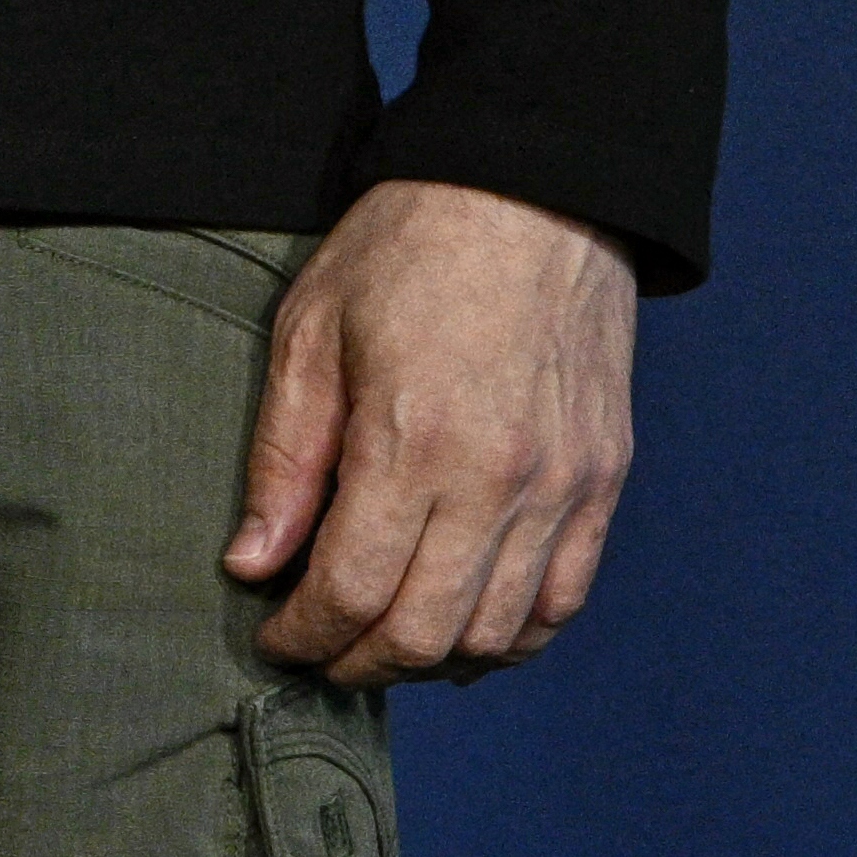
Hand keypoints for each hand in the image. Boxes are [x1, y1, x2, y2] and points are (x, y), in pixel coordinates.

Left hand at [231, 176, 637, 683]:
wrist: (535, 194)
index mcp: (414, 439)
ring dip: (434, 661)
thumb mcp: (311, 331)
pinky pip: (564, 600)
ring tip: (382, 644)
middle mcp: (500, 480)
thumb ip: (283, 460)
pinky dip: (513, 637)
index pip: (353, 589)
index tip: (274, 638)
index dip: (305, 635)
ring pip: (500, 634)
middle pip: (426, 633)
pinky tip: (465, 631)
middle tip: (319, 653)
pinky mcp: (603, 483)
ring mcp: (563, 488)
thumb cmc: (407, 247)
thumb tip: (252, 563)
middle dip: (360, 662)